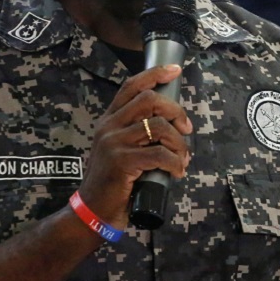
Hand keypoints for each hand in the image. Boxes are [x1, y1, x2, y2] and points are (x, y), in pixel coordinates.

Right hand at [78, 64, 192, 226]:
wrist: (93, 210)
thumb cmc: (112, 181)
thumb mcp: (119, 149)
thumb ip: (136, 134)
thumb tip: (172, 126)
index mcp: (109, 119)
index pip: (131, 86)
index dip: (155, 74)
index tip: (175, 71)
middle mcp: (109, 126)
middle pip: (149, 100)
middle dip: (175, 111)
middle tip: (186, 129)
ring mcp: (114, 143)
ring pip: (158, 126)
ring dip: (178, 142)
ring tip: (182, 158)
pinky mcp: (121, 162)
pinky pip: (159, 154)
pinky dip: (175, 162)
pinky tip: (177, 172)